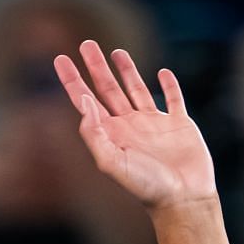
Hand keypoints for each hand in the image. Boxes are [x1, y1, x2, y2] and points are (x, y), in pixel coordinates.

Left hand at [52, 41, 214, 210]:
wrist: (183, 200)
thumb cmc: (147, 187)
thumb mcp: (112, 162)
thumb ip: (94, 134)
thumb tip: (84, 102)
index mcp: (110, 134)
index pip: (85, 101)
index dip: (72, 80)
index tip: (60, 59)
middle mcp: (129, 126)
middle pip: (108, 89)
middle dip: (96, 67)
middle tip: (86, 44)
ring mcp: (154, 124)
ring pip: (136, 90)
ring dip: (127, 70)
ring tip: (116, 52)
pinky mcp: (179, 124)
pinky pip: (173, 99)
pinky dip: (169, 85)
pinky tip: (163, 74)